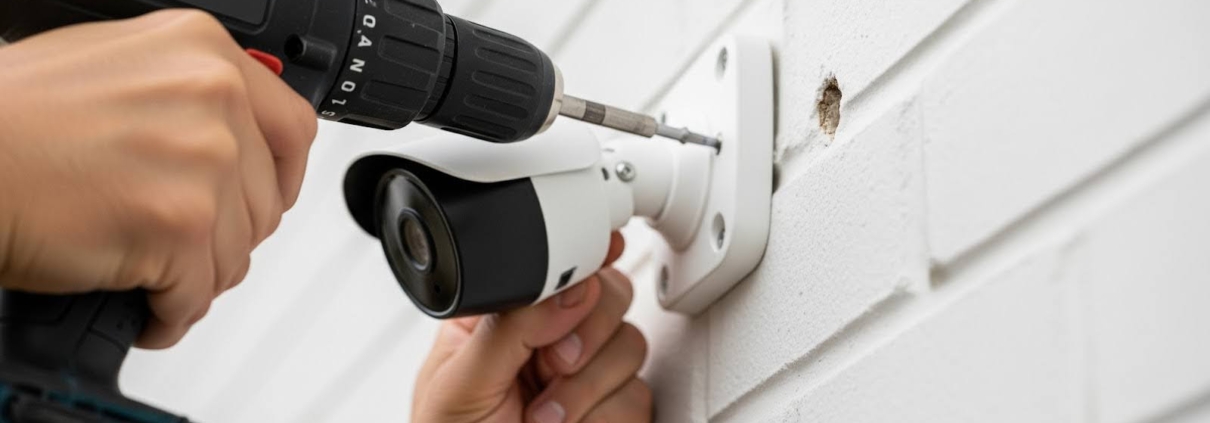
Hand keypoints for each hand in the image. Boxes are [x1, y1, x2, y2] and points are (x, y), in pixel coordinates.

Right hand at [0, 10, 317, 347]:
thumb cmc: (13, 118)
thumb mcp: (118, 67)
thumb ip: (186, 94)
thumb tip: (230, 136)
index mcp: (203, 51)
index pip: (293, 128)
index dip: (280, 178)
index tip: (263, 200)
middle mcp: (213, 95)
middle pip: (267, 200)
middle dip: (228, 236)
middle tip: (187, 247)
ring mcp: (203, 158)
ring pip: (236, 253)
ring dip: (196, 278)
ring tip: (155, 276)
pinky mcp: (181, 222)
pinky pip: (199, 293)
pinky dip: (173, 314)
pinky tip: (148, 310)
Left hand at [413, 233, 652, 422]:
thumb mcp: (459, 385)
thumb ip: (512, 328)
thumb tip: (569, 286)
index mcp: (500, 320)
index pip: (553, 266)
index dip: (584, 257)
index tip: (600, 254)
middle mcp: (547, 342)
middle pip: (609, 295)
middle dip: (585, 333)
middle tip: (551, 366)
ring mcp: (585, 377)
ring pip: (630, 345)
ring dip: (586, 388)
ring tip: (543, 419)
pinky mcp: (613, 413)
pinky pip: (639, 395)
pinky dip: (604, 419)